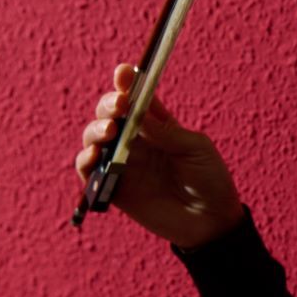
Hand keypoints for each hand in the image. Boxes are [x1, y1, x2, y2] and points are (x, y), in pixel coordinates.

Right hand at [73, 63, 243, 247]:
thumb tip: (139, 114)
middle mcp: (135, 140)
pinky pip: (88, 171)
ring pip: (94, 137)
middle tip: (120, 107)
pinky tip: (95, 155)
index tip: (124, 73)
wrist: (211, 223)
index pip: (136, 97)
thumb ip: (168, 133)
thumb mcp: (196, 150)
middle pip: (110, 113)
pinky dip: (85, 160)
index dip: (126, 82)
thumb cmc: (209, 181)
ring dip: (96, 129)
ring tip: (110, 131)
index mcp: (157, 125)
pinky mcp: (113, 188)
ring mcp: (122, 163)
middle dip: (109, 105)